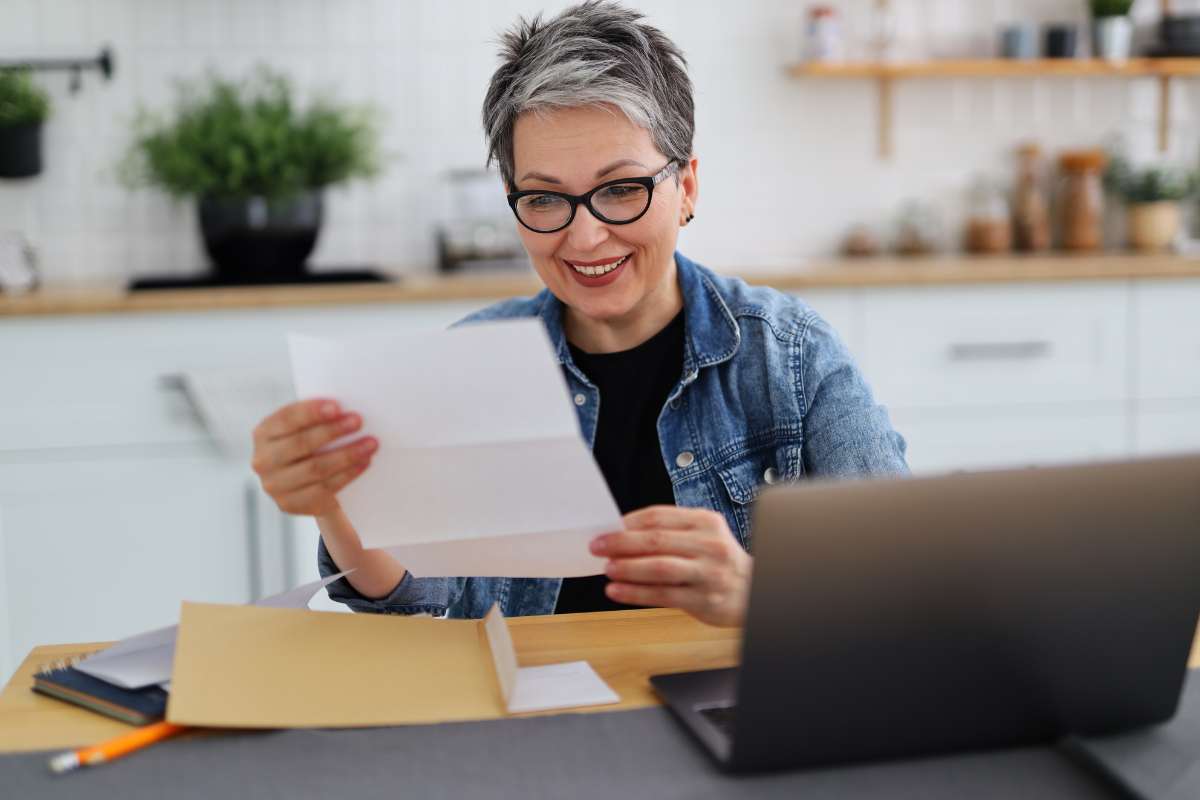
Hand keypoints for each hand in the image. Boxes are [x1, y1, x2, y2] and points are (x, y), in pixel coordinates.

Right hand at [251, 398, 376, 516]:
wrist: (308, 485)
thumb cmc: (311, 446)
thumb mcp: (305, 429)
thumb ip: (317, 419)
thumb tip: (346, 409)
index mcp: (263, 433)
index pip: (286, 419)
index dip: (311, 412)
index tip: (337, 406)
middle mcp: (262, 460)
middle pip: (300, 444)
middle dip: (332, 431)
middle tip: (358, 421)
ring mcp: (274, 486)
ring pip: (315, 468)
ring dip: (347, 454)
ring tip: (370, 444)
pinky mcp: (290, 505)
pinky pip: (324, 489)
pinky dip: (347, 475)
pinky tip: (364, 463)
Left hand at [590, 506, 751, 627]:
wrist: (754, 591)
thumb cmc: (719, 563)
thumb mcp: (703, 537)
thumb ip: (671, 533)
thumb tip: (623, 534)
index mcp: (705, 522)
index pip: (659, 516)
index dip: (628, 522)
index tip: (607, 528)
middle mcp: (709, 545)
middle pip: (656, 540)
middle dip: (621, 543)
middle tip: (597, 546)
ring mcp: (708, 573)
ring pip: (659, 568)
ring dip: (627, 568)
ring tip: (607, 569)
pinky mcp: (703, 599)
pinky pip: (663, 595)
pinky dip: (635, 593)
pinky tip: (618, 591)